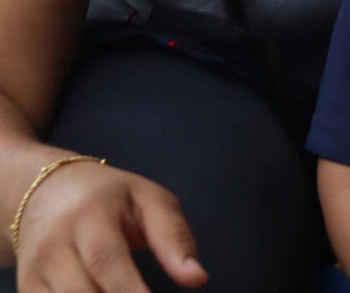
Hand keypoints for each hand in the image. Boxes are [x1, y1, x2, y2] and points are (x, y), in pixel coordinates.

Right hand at [15, 159, 206, 290]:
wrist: (45, 191)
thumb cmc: (110, 196)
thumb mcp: (149, 200)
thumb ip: (174, 237)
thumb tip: (197, 278)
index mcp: (89, 216)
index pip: (106, 260)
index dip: (130, 291)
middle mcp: (54, 246)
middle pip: (81, 292)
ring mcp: (35, 270)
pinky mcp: (28, 287)